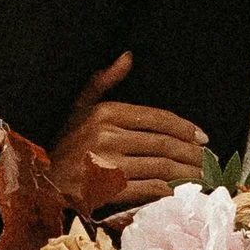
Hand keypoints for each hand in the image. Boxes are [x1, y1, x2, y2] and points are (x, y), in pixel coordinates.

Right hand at [52, 53, 208, 217]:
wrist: (42, 182)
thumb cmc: (64, 145)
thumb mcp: (79, 108)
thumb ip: (103, 82)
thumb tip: (127, 57)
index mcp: (105, 113)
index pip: (158, 118)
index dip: (185, 128)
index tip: (202, 137)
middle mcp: (107, 137)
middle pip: (164, 144)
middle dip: (191, 154)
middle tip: (206, 160)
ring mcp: (109, 165)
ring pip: (161, 167)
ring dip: (186, 173)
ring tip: (199, 176)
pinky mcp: (109, 192)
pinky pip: (149, 189)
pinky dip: (168, 191)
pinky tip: (179, 191)